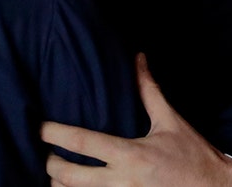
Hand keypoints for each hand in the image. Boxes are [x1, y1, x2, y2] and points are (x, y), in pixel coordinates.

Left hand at [42, 54, 231, 186]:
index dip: (54, 134)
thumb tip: (139, 58)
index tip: (38, 127)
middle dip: (50, 166)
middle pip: (68, 177)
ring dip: (61, 186)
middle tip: (46, 154)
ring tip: (57, 174)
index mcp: (131, 155)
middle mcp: (123, 182)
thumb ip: (148, 90)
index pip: (83, 143)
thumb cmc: (193, 155)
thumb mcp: (170, 121)